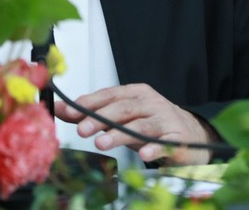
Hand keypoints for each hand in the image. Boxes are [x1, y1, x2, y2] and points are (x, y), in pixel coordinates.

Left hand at [53, 83, 216, 164]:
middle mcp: (151, 102)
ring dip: (120, 135)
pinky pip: (164, 144)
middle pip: (123, 109)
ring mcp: (165, 120)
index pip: (109, 94)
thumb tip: (59, 109)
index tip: (70, 112)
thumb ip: (92, 113)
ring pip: (140, 126)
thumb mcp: (121, 116)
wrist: (189, 134)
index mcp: (136, 93)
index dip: (89, 103)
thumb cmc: (149, 124)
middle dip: (100, 119)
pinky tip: (143, 155)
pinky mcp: (178, 139)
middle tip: (82, 130)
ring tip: (101, 143)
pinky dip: (154, 149)